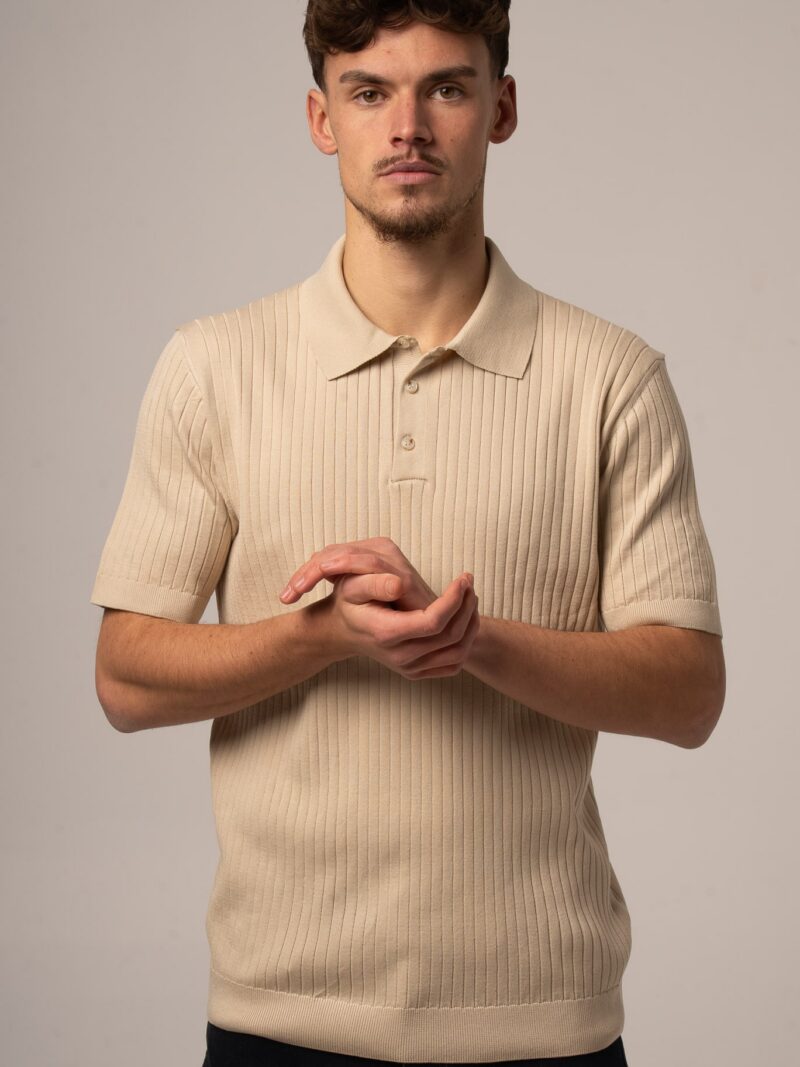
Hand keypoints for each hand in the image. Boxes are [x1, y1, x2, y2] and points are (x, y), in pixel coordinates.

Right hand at [279, 537, 480, 679]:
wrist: (342, 632)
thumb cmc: (349, 603)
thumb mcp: (352, 586)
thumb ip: (373, 583)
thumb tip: (399, 584)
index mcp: (387, 633)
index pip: (433, 622)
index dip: (454, 599)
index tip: (461, 579)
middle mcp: (400, 656)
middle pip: (451, 636)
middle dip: (466, 606)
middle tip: (468, 581)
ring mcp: (410, 668)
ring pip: (458, 651)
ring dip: (471, 623)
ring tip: (469, 597)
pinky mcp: (418, 672)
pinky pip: (454, 663)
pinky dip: (466, 641)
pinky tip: (463, 618)